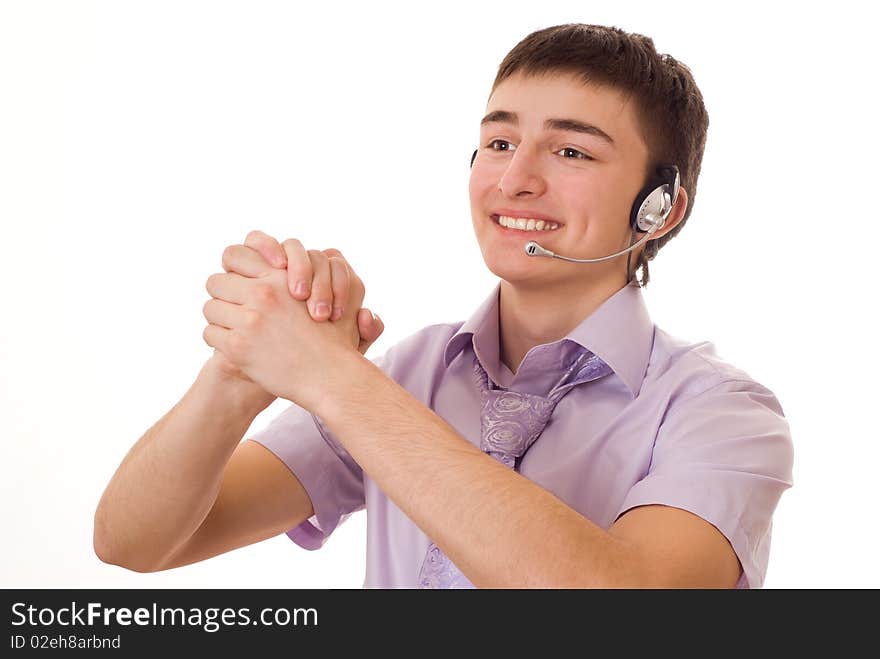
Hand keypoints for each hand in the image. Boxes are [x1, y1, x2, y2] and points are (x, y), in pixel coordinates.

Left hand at [202, 231, 379, 409]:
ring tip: (235, 329)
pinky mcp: (238, 345)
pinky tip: (237, 346)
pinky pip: (210, 333)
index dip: (234, 272)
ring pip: (210, 308)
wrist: (330, 374)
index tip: (238, 286)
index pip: (234, 256)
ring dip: (220, 318)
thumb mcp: (313, 295)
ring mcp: (249, 319)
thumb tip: (265, 270)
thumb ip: (286, 280)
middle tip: (233, 309)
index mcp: (279, 277)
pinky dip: (220, 340)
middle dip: (223, 295)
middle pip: (216, 282)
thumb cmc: (326, 337)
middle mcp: (263, 293)